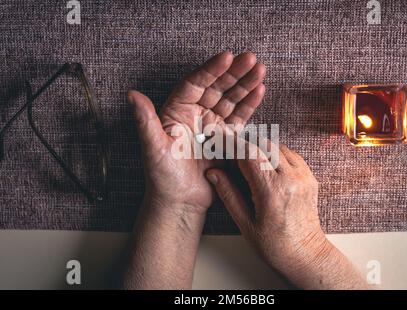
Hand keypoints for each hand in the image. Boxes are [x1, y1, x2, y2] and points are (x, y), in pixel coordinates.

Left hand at [128, 51, 265, 213]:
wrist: (181, 201)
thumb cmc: (163, 177)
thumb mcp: (153, 148)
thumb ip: (145, 121)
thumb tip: (131, 94)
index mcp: (177, 111)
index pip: (195, 84)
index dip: (211, 70)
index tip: (226, 57)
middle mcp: (195, 115)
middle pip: (216, 87)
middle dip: (234, 72)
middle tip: (250, 58)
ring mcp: (212, 125)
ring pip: (230, 99)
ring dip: (245, 84)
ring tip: (260, 69)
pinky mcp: (226, 138)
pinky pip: (239, 117)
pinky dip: (249, 104)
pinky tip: (259, 90)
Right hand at [206, 142, 367, 288]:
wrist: (305, 254)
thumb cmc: (275, 245)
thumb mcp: (245, 223)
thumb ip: (229, 194)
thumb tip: (213, 173)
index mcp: (271, 192)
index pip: (249, 154)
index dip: (232, 144)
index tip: (220, 141)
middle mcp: (290, 180)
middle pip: (264, 145)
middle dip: (245, 143)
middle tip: (231, 148)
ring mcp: (303, 177)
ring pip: (278, 146)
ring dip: (261, 147)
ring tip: (247, 157)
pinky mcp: (310, 177)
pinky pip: (291, 155)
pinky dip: (276, 153)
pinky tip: (266, 164)